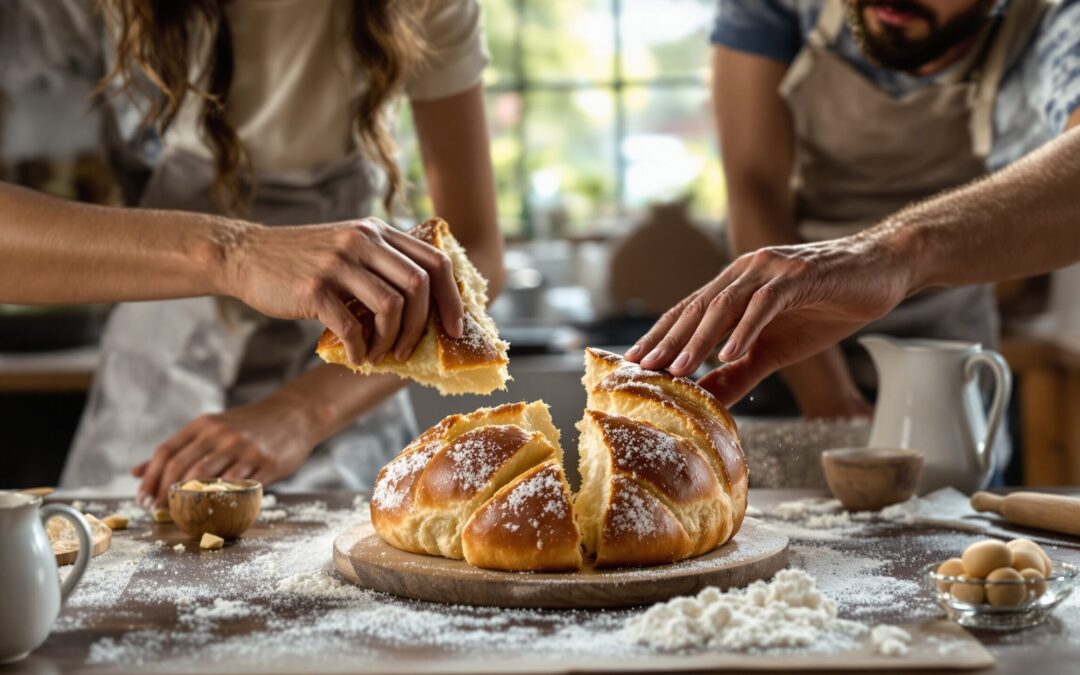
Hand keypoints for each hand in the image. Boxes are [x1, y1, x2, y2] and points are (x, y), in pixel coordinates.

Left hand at [132, 398, 316, 507]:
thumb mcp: (210, 428)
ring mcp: (244, 449)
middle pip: (182, 467)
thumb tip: (136, 471)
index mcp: (204, 424)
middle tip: (154, 510)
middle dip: (163, 493)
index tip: (142, 499)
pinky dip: (222, 501)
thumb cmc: (247, 426)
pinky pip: (239, 488)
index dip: (150, 478)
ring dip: (189, 500)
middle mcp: (221, 434)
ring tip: (179, 514)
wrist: (294, 416)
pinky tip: (214, 511)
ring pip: (207, 478)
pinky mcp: (266, 465)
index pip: (166, 452)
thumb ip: (177, 449)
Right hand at [218, 218, 464, 364]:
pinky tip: (357, 356)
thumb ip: (383, 265)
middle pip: (419, 285)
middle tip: (414, 349)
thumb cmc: (304, 262)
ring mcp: (338, 263)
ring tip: (384, 354)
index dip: (453, 298)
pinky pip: (352, 326)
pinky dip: (361, 349)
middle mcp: (362, 240)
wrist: (247, 256)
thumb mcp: (349, 248)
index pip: (435, 261)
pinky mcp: (314, 288)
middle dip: (425, 325)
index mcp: (378, 232)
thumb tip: (426, 310)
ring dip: (393, 340)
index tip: (455, 328)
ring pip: (391, 307)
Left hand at [625, 232, 911, 406]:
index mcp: (735, 285)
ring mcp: (772, 270)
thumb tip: (705, 399)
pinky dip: (745, 328)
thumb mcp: (776, 349)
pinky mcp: (801, 276)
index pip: (688, 312)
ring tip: (678, 367)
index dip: (660, 337)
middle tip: (642, 370)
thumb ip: (739, 371)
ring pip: (725, 304)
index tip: (633, 365)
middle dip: (667, 341)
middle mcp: (746, 271)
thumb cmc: (826, 308)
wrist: (882, 271)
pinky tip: (729, 353)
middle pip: (697, 307)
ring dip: (699, 338)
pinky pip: (766, 303)